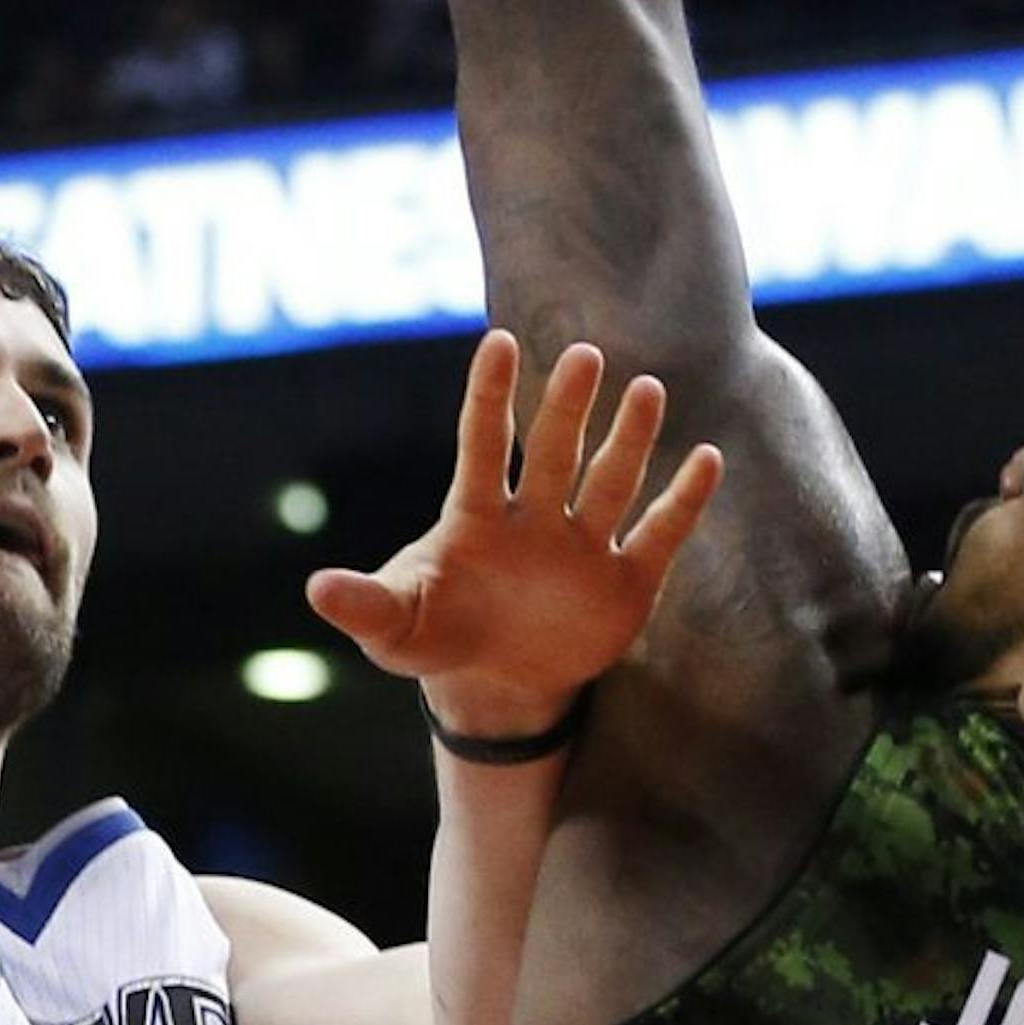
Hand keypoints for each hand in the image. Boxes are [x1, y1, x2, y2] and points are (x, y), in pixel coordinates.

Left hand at [305, 329, 720, 744]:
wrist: (496, 681)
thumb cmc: (437, 634)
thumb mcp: (394, 627)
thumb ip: (364, 605)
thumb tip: (316, 589)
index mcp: (475, 518)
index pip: (482, 445)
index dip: (489, 398)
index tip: (498, 342)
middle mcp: (535, 518)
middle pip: (553, 452)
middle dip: (567, 407)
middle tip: (586, 355)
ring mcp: (583, 546)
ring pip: (610, 482)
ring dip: (630, 440)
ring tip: (648, 389)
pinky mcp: (627, 582)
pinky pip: (659, 534)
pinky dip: (682, 502)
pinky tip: (706, 458)